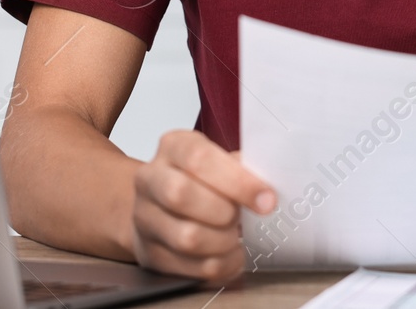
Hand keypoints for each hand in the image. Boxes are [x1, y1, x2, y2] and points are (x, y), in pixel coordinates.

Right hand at [130, 129, 276, 283]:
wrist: (161, 205)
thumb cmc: (199, 179)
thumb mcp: (219, 161)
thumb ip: (241, 169)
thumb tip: (270, 188)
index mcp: (173, 147)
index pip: (199, 159)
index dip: (237, 181)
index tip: (267, 200)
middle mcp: (150, 179)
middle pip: (180, 195)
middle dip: (223, 212)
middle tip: (242, 218)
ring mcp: (144, 218)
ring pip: (186, 237)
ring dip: (223, 242)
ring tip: (235, 236)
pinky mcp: (150, 254)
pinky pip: (191, 268)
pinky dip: (221, 265)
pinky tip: (230, 255)